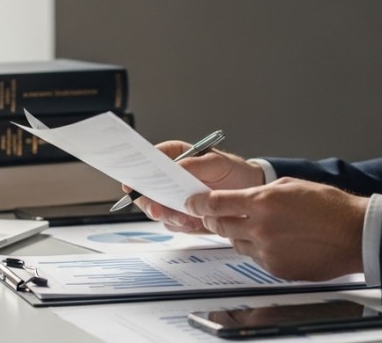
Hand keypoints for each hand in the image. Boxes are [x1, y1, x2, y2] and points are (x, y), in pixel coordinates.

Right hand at [132, 142, 264, 232]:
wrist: (249, 191)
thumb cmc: (233, 170)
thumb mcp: (216, 162)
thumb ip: (193, 164)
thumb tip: (175, 167)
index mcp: (174, 155)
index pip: (148, 159)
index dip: (136, 170)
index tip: (132, 183)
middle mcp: (170, 176)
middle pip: (146, 189)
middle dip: (150, 201)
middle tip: (157, 208)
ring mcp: (174, 196)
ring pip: (157, 209)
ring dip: (168, 216)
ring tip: (188, 220)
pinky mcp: (182, 213)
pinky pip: (172, 222)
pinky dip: (180, 226)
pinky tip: (194, 224)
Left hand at [185, 177, 367, 281]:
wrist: (354, 234)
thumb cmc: (329, 206)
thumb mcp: (290, 185)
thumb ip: (261, 192)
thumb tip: (241, 197)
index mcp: (262, 202)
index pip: (216, 203)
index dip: (198, 203)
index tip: (191, 203)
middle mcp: (260, 228)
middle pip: (219, 225)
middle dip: (213, 218)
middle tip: (215, 213)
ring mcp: (267, 251)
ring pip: (236, 243)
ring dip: (238, 233)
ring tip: (258, 226)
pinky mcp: (276, 269)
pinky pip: (255, 258)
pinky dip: (258, 249)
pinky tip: (276, 240)